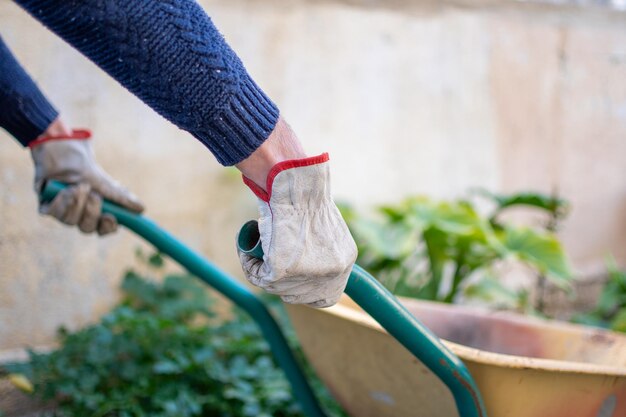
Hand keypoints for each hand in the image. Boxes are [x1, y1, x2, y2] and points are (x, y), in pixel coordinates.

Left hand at [30, 125, 143, 234]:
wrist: (62, 153)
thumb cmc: (85, 169)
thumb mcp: (106, 183)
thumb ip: (122, 197)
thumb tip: (141, 209)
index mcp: (97, 212)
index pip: (103, 229)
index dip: (107, 227)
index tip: (111, 217)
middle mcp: (80, 216)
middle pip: (87, 228)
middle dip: (92, 212)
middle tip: (94, 195)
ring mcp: (63, 212)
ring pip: (70, 221)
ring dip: (76, 203)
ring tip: (78, 186)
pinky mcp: (46, 207)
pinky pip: (54, 214)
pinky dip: (62, 202)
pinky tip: (66, 190)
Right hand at [237, 153, 356, 307]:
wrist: (295, 186)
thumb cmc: (306, 199)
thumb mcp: (327, 230)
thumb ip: (325, 250)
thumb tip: (310, 265)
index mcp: (345, 263)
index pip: (327, 296)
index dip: (307, 292)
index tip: (292, 279)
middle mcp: (331, 273)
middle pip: (300, 296)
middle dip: (283, 285)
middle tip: (269, 264)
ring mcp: (307, 275)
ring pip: (277, 288)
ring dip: (263, 272)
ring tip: (256, 252)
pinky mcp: (282, 271)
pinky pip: (259, 276)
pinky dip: (250, 265)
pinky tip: (247, 253)